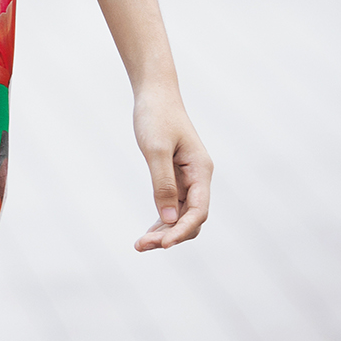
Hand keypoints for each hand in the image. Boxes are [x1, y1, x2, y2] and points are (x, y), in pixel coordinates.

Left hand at [132, 86, 211, 250]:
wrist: (155, 94)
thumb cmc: (156, 116)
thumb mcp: (156, 149)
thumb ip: (162, 183)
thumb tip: (166, 219)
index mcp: (200, 170)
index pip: (198, 211)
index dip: (181, 231)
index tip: (162, 245)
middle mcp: (198, 178)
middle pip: (191, 219)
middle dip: (170, 235)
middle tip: (141, 245)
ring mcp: (188, 180)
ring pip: (180, 216)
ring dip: (163, 232)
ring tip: (140, 245)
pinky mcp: (175, 178)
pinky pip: (171, 207)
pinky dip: (160, 221)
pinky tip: (146, 233)